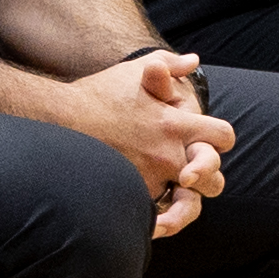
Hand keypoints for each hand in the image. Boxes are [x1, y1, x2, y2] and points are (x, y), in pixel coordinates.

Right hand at [55, 48, 232, 225]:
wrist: (55, 118)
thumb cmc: (97, 93)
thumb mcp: (136, 70)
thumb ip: (169, 64)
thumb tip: (193, 61)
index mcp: (175, 125)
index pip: (224, 137)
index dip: (219, 139)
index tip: (208, 139)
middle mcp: (167, 156)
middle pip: (215, 180)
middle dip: (208, 178)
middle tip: (193, 175)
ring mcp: (148, 181)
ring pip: (187, 205)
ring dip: (185, 203)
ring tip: (174, 196)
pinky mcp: (127, 197)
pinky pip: (155, 216)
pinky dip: (157, 216)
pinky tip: (154, 213)